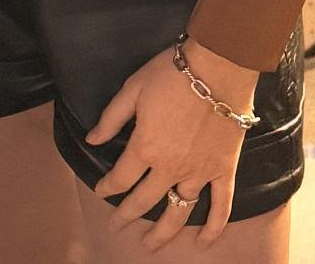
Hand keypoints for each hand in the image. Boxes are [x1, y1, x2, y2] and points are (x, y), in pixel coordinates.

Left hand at [88, 41, 252, 250]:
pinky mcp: (223, 170)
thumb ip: (112, 118)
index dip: (107, 187)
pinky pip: (220, 206)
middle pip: (144, 201)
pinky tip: (203, 242)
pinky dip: (213, 228)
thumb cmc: (171, 74)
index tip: (100, 191)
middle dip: (126, 216)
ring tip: (150, 245)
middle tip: (116, 227)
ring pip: (178, 211)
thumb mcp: (132, 88)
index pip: (120, 177)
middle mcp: (169, 167)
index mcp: (145, 147)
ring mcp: (198, 172)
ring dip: (163, 232)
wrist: (217, 68)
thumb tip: (92, 140)